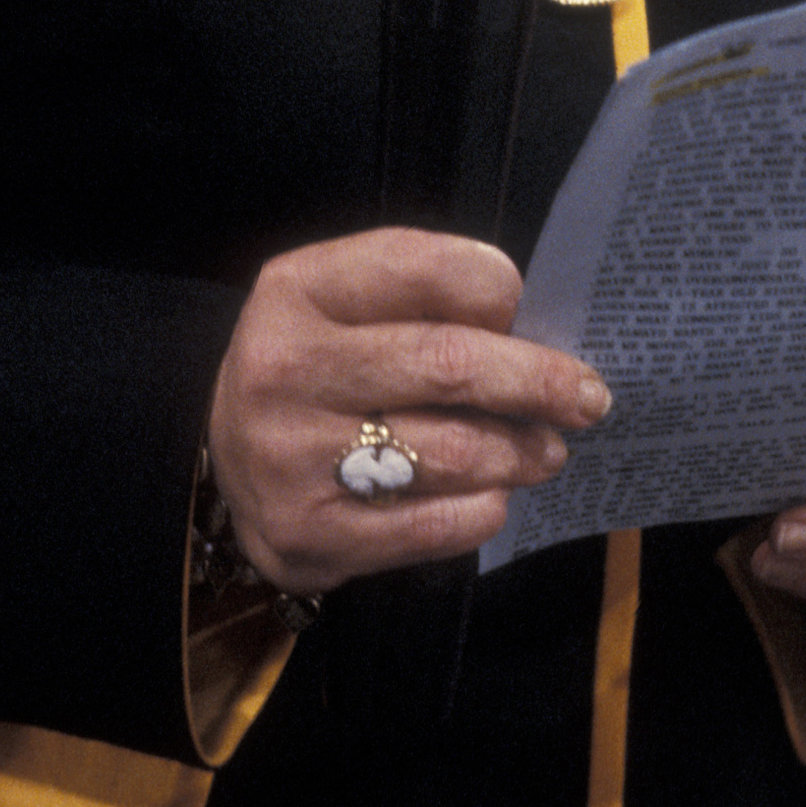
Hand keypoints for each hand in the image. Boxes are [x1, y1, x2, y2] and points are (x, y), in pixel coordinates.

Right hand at [206, 227, 610, 594]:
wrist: (218, 453)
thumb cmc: (313, 361)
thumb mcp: (341, 296)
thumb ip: (420, 289)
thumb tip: (525, 318)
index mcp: (298, 290)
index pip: (423, 268)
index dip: (494, 286)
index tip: (528, 306)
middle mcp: (285, 370)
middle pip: (447, 365)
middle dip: (536, 381)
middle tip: (587, 397)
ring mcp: (292, 460)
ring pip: (449, 454)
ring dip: (518, 452)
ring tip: (544, 450)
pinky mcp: (310, 538)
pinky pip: (431, 526)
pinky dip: (482, 509)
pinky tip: (493, 495)